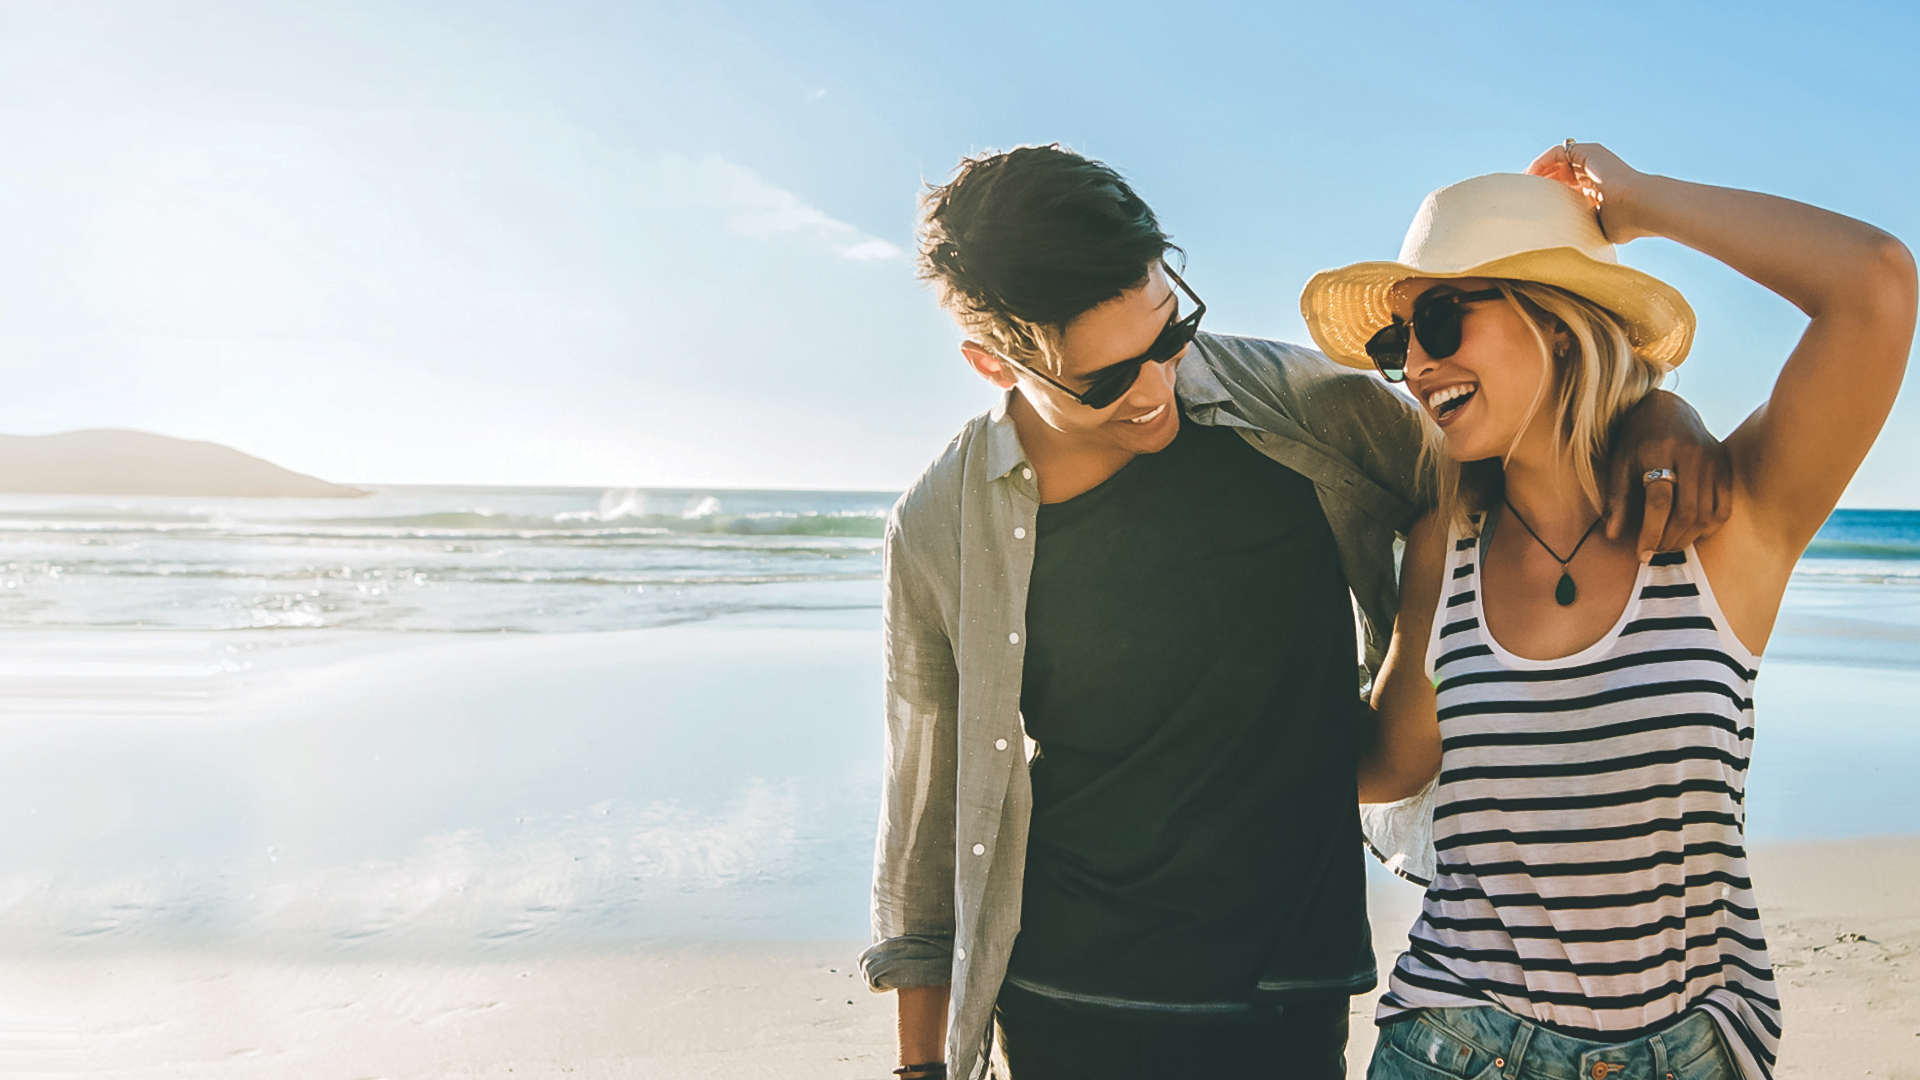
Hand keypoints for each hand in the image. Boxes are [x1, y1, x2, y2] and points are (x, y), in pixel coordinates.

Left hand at [1525, 141, 1654, 242]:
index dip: (1547, 199)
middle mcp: (1594, 173)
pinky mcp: (1588, 152)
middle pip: (1558, 175)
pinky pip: (1557, 152)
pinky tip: (1530, 176)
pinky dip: (1541, 162)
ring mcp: (1592, 161)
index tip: (1530, 211)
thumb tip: (1565, 249)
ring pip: (1555, 163)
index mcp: (1596, 191)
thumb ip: (1580, 230)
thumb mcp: (1595, 229)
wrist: (1639, 207)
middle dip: (1538, 185)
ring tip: (1522, 187)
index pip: (1566, 191)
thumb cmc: (1623, 224)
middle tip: (1521, 199)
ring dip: (1536, 173)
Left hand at [1605, 390, 1732, 558]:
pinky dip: (1708, 527)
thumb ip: (1617, 498)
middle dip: (1669, 539)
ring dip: (1687, 537)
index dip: (1651, 532)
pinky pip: (1723, 509)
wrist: (1668, 409)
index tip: (1641, 554)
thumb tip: (1612, 535)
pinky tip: (1690, 531)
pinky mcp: (1726, 469)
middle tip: (1654, 550)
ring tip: (1668, 543)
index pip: (1660, 502)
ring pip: (1706, 515)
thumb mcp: (1620, 462)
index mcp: (1661, 452)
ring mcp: (1713, 463)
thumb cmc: (1637, 439)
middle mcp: (1692, 456)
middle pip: (1686, 512)